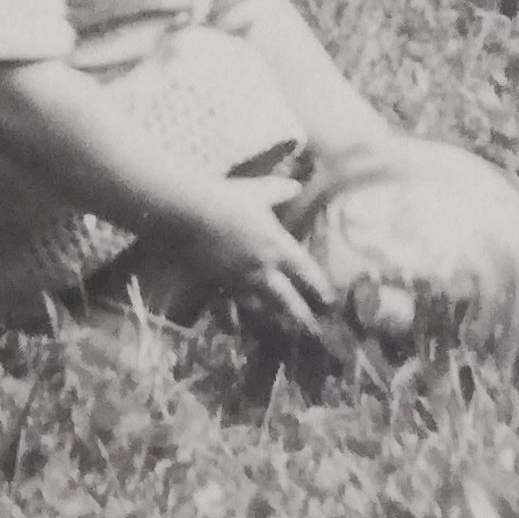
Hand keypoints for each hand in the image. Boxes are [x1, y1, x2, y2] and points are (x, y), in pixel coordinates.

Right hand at [162, 173, 343, 340]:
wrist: (189, 213)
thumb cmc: (226, 199)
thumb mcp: (256, 191)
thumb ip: (278, 190)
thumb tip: (296, 186)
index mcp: (277, 246)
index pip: (306, 272)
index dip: (319, 288)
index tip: (329, 301)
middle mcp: (262, 270)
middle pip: (288, 300)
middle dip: (302, 316)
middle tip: (313, 331)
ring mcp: (239, 281)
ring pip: (261, 308)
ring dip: (272, 320)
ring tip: (281, 331)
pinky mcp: (216, 285)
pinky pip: (227, 310)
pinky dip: (231, 322)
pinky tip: (235, 330)